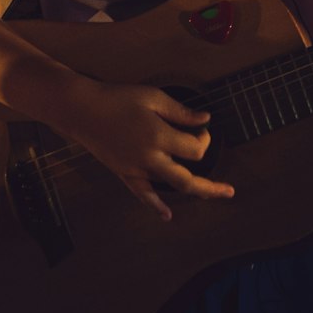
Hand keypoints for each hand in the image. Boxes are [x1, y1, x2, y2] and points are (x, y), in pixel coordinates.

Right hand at [60, 75, 234, 220]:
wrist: (83, 110)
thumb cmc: (118, 98)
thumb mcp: (152, 97)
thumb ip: (180, 112)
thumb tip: (205, 120)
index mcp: (159, 136)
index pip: (194, 149)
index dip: (204, 139)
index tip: (201, 128)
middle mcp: (150, 158)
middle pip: (188, 179)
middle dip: (211, 186)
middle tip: (230, 190)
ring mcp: (136, 169)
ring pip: (170, 186)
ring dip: (192, 192)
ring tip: (212, 195)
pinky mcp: (124, 173)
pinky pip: (142, 194)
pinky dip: (155, 206)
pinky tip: (167, 215)